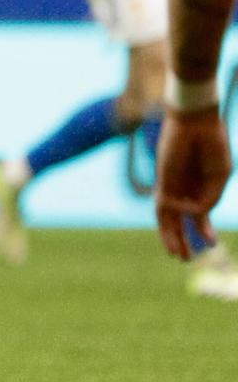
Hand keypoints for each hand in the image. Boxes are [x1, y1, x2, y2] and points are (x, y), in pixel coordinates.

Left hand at [155, 106, 228, 259]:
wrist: (197, 122)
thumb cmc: (211, 145)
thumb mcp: (219, 176)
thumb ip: (211, 198)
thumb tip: (199, 215)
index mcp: (199, 188)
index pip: (197, 216)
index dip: (203, 231)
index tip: (212, 244)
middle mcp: (183, 190)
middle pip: (178, 221)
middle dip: (182, 240)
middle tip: (185, 259)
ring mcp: (171, 186)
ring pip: (166, 217)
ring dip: (170, 237)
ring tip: (178, 256)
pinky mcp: (162, 179)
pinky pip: (167, 202)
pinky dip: (179, 210)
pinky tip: (191, 213)